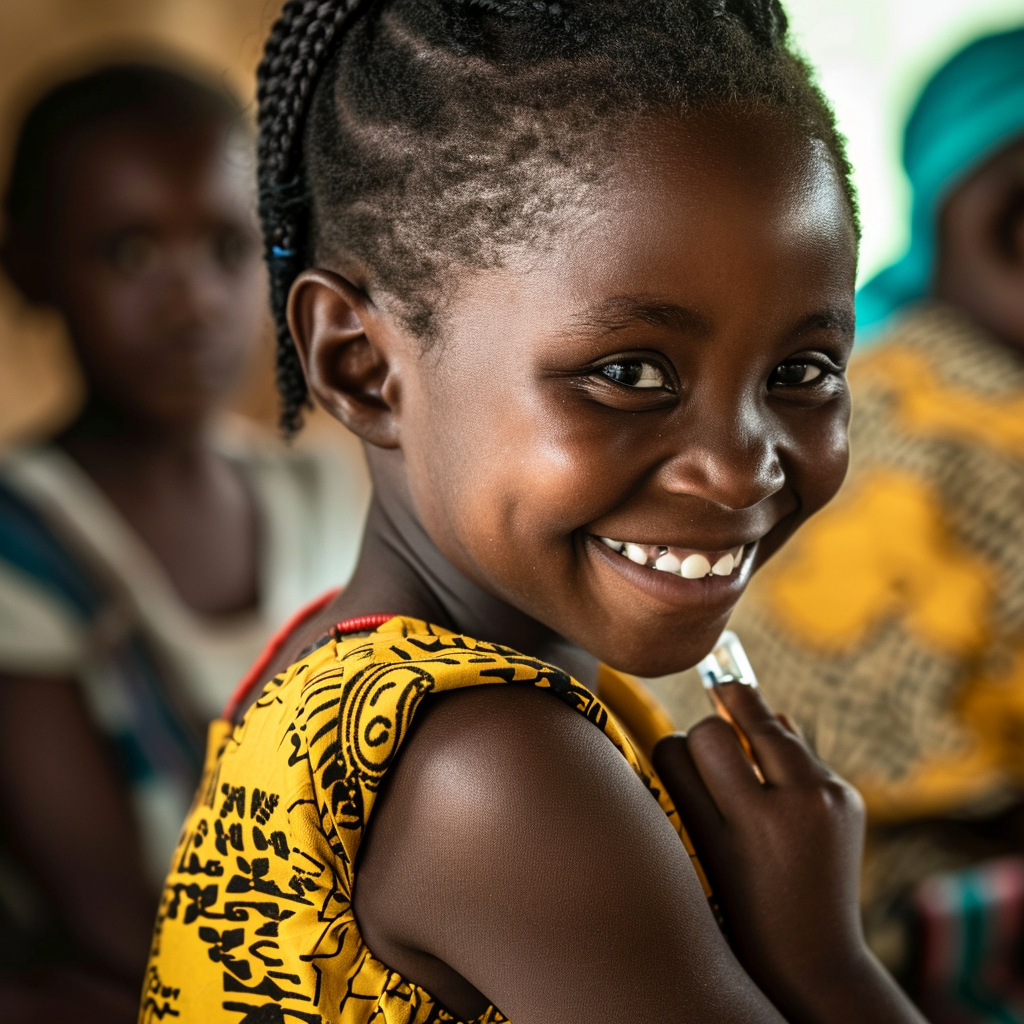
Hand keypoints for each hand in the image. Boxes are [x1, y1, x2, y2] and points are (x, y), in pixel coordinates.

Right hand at [653, 683, 887, 1022]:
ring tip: (742, 759)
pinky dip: (781, 759)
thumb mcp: (700, 847)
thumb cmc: (737, 906)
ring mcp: (835, 795)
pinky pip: (803, 750)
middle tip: (712, 698)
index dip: (685, 744)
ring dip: (756, 733)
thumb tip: (686, 726)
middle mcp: (804, 799)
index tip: (683, 759)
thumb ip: (685, 781)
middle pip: (750, 712)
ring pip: (779, 724)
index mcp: (757, 818)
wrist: (812, 958)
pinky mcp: (850, 796)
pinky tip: (773, 793)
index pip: (702, 736)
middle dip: (725, 711)